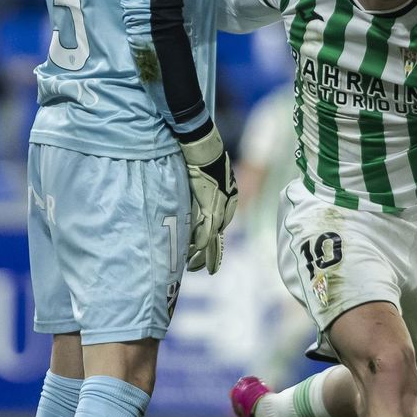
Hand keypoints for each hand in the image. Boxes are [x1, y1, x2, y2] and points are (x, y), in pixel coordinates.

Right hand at [180, 126, 238, 273]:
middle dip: (210, 255)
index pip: (217, 225)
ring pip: (212, 238)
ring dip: (203, 255)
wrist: (203, 148)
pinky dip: (201, 242)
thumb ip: (198, 193)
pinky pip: (206, 230)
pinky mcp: (210, 206)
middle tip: (204, 269)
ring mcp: (219, 207)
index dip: (210, 240)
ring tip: (195, 268)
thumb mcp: (203, 179)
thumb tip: (189, 201)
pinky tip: (195, 254)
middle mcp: (226, 206)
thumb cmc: (201, 158)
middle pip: (217, 237)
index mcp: (227, 199)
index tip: (202, 250)